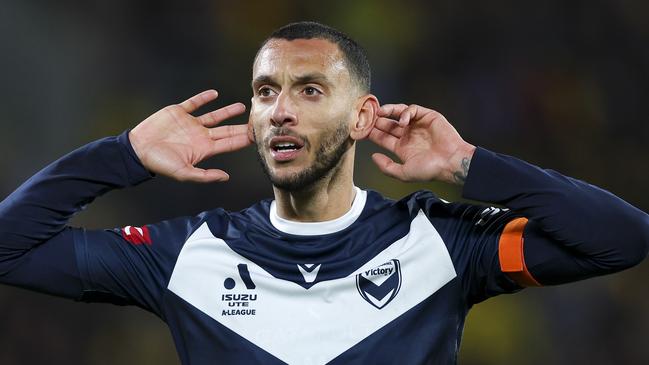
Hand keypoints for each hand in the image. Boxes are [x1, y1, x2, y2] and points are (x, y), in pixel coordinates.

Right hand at [129, 90, 250, 182]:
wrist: (138, 150)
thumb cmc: (160, 164)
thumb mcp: (184, 173)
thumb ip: (205, 175)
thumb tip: (225, 177)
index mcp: (204, 149)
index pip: (229, 143)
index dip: (244, 139)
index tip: (258, 134)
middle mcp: (200, 136)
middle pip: (226, 130)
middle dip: (242, 127)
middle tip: (258, 120)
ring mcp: (190, 124)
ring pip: (214, 116)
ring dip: (228, 111)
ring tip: (242, 107)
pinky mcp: (178, 112)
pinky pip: (194, 103)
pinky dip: (204, 98)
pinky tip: (214, 94)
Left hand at [368, 104, 475, 184]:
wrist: (451, 162)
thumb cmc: (430, 170)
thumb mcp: (404, 173)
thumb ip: (387, 167)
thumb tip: (373, 156)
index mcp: (402, 148)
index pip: (383, 138)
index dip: (372, 133)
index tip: (361, 129)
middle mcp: (408, 135)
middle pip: (388, 124)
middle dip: (377, 120)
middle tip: (367, 117)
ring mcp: (417, 125)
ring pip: (398, 113)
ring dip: (388, 111)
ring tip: (379, 113)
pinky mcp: (427, 116)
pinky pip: (412, 110)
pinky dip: (405, 112)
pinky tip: (403, 121)